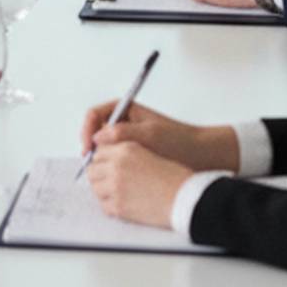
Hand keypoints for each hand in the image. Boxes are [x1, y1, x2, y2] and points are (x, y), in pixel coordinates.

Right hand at [78, 101, 235, 172]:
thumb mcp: (150, 135)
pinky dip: (109, 166)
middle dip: (90, 146)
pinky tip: (112, 177)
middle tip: (89, 165)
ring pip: (103, 147)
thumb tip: (98, 137)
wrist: (200, 155)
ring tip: (100, 173)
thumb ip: (123, 133)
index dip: (86, 130)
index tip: (87, 149)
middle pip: (95, 130)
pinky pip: (113, 158)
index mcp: (124, 109)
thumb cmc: (178, 140)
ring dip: (98, 158)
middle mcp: (122, 121)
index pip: (94, 115)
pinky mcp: (132, 154)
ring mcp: (127, 138)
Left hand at [86, 141, 190, 227]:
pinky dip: (109, 205)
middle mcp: (117, 165)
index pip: (99, 151)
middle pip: (93, 168)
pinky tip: (121, 203)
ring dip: (103, 189)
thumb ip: (125, 151)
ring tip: (116, 192)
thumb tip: (108, 158)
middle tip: (109, 180)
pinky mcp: (118, 206)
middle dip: (99, 174)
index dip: (103, 159)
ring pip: (95, 187)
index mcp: (125, 149)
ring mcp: (115, 186)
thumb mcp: (147, 151)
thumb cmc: (173, 176)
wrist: (184, 198)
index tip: (105, 165)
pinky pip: (103, 205)